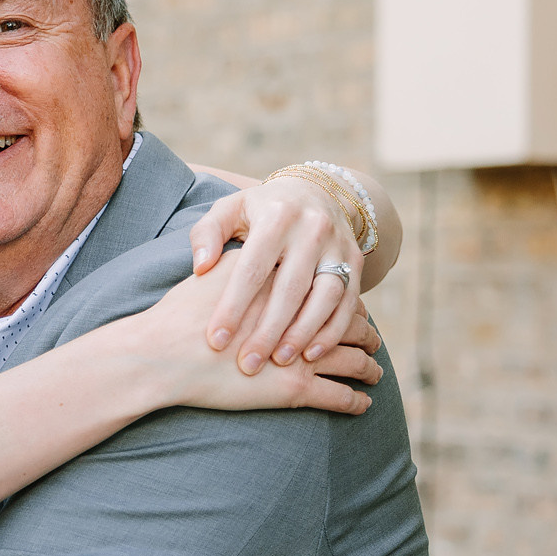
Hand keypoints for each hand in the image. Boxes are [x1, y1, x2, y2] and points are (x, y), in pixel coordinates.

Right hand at [114, 268, 383, 416]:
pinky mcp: (296, 389)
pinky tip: (364, 404)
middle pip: (350, 321)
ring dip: (368, 366)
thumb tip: (248, 253)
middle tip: (373, 339)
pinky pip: (340, 396)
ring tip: (375, 373)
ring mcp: (302, 354)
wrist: (162, 353)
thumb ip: (238, 261)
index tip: (351, 307)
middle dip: (366, 332)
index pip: (329, 289)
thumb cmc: (178, 315)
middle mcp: (303, 315)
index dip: (343, 299)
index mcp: (287, 284)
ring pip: (353, 360)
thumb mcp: (210, 270)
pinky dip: (356, 401)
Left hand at [186, 175, 369, 372]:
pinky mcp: (355, 262)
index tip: (216, 340)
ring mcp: (338, 246)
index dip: (233, 306)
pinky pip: (348, 302)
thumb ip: (207, 235)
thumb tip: (201, 268)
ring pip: (325, 296)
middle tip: (248, 364)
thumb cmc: (259, 210)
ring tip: (280, 361)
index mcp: (276, 215)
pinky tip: (312, 355)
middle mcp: (312, 228)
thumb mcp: (229, 210)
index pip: (252, 268)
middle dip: (268, 331)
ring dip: (303, 333)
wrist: (314, 192)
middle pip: (290, 287)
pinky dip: (333, 331)